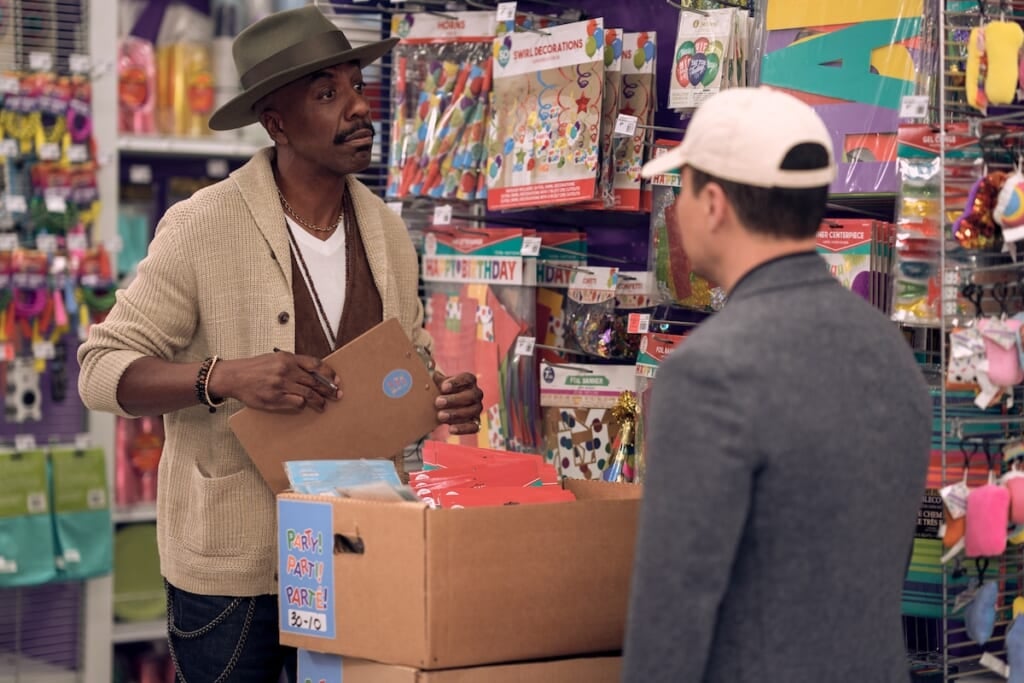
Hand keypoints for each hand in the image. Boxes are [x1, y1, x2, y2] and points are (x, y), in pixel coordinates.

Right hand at [209, 351, 340, 412]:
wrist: (234, 377)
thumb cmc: (255, 368)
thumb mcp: (275, 358)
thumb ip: (293, 364)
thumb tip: (314, 372)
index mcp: (287, 358)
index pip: (315, 364)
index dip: (329, 373)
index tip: (336, 379)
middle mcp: (285, 370)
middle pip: (314, 381)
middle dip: (328, 389)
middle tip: (337, 395)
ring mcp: (280, 385)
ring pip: (308, 394)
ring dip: (319, 401)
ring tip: (323, 405)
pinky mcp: (274, 398)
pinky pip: (296, 403)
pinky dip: (301, 404)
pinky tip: (303, 405)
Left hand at [433, 371, 482, 434]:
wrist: (445, 405)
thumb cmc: (442, 392)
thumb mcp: (439, 383)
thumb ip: (435, 379)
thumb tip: (430, 372)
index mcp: (469, 381)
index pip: (467, 378)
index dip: (456, 382)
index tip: (443, 387)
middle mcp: (476, 393)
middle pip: (471, 395)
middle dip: (454, 399)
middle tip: (438, 402)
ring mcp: (477, 408)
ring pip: (473, 411)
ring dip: (456, 414)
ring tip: (440, 416)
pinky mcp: (476, 422)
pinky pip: (473, 427)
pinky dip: (462, 429)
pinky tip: (451, 429)